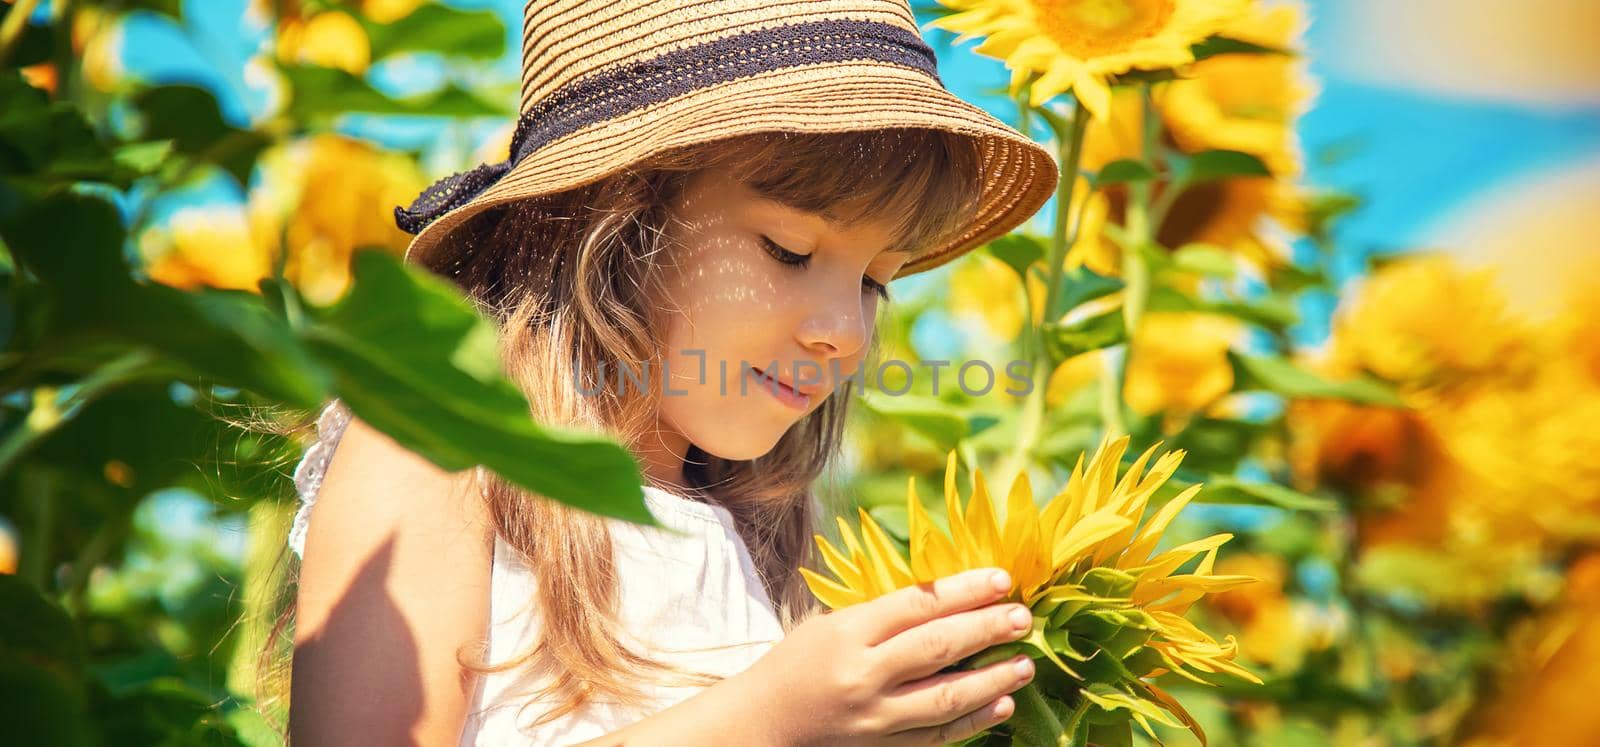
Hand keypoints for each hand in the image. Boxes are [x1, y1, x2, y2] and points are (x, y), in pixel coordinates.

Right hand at [739, 567, 1035, 745]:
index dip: (965, 589)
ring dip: (992, 679)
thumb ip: (886, 616)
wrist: (762, 723)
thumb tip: (954, 598)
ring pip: (946, 696)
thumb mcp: (832, 625)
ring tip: (1025, 664)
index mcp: (848, 633)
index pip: (918, 604)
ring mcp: (874, 717)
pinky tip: (1001, 704)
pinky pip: (938, 735)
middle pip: (938, 647)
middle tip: (1024, 617)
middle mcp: (863, 675)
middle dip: (988, 629)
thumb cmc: (798, 664)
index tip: (1003, 579)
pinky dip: (974, 720)